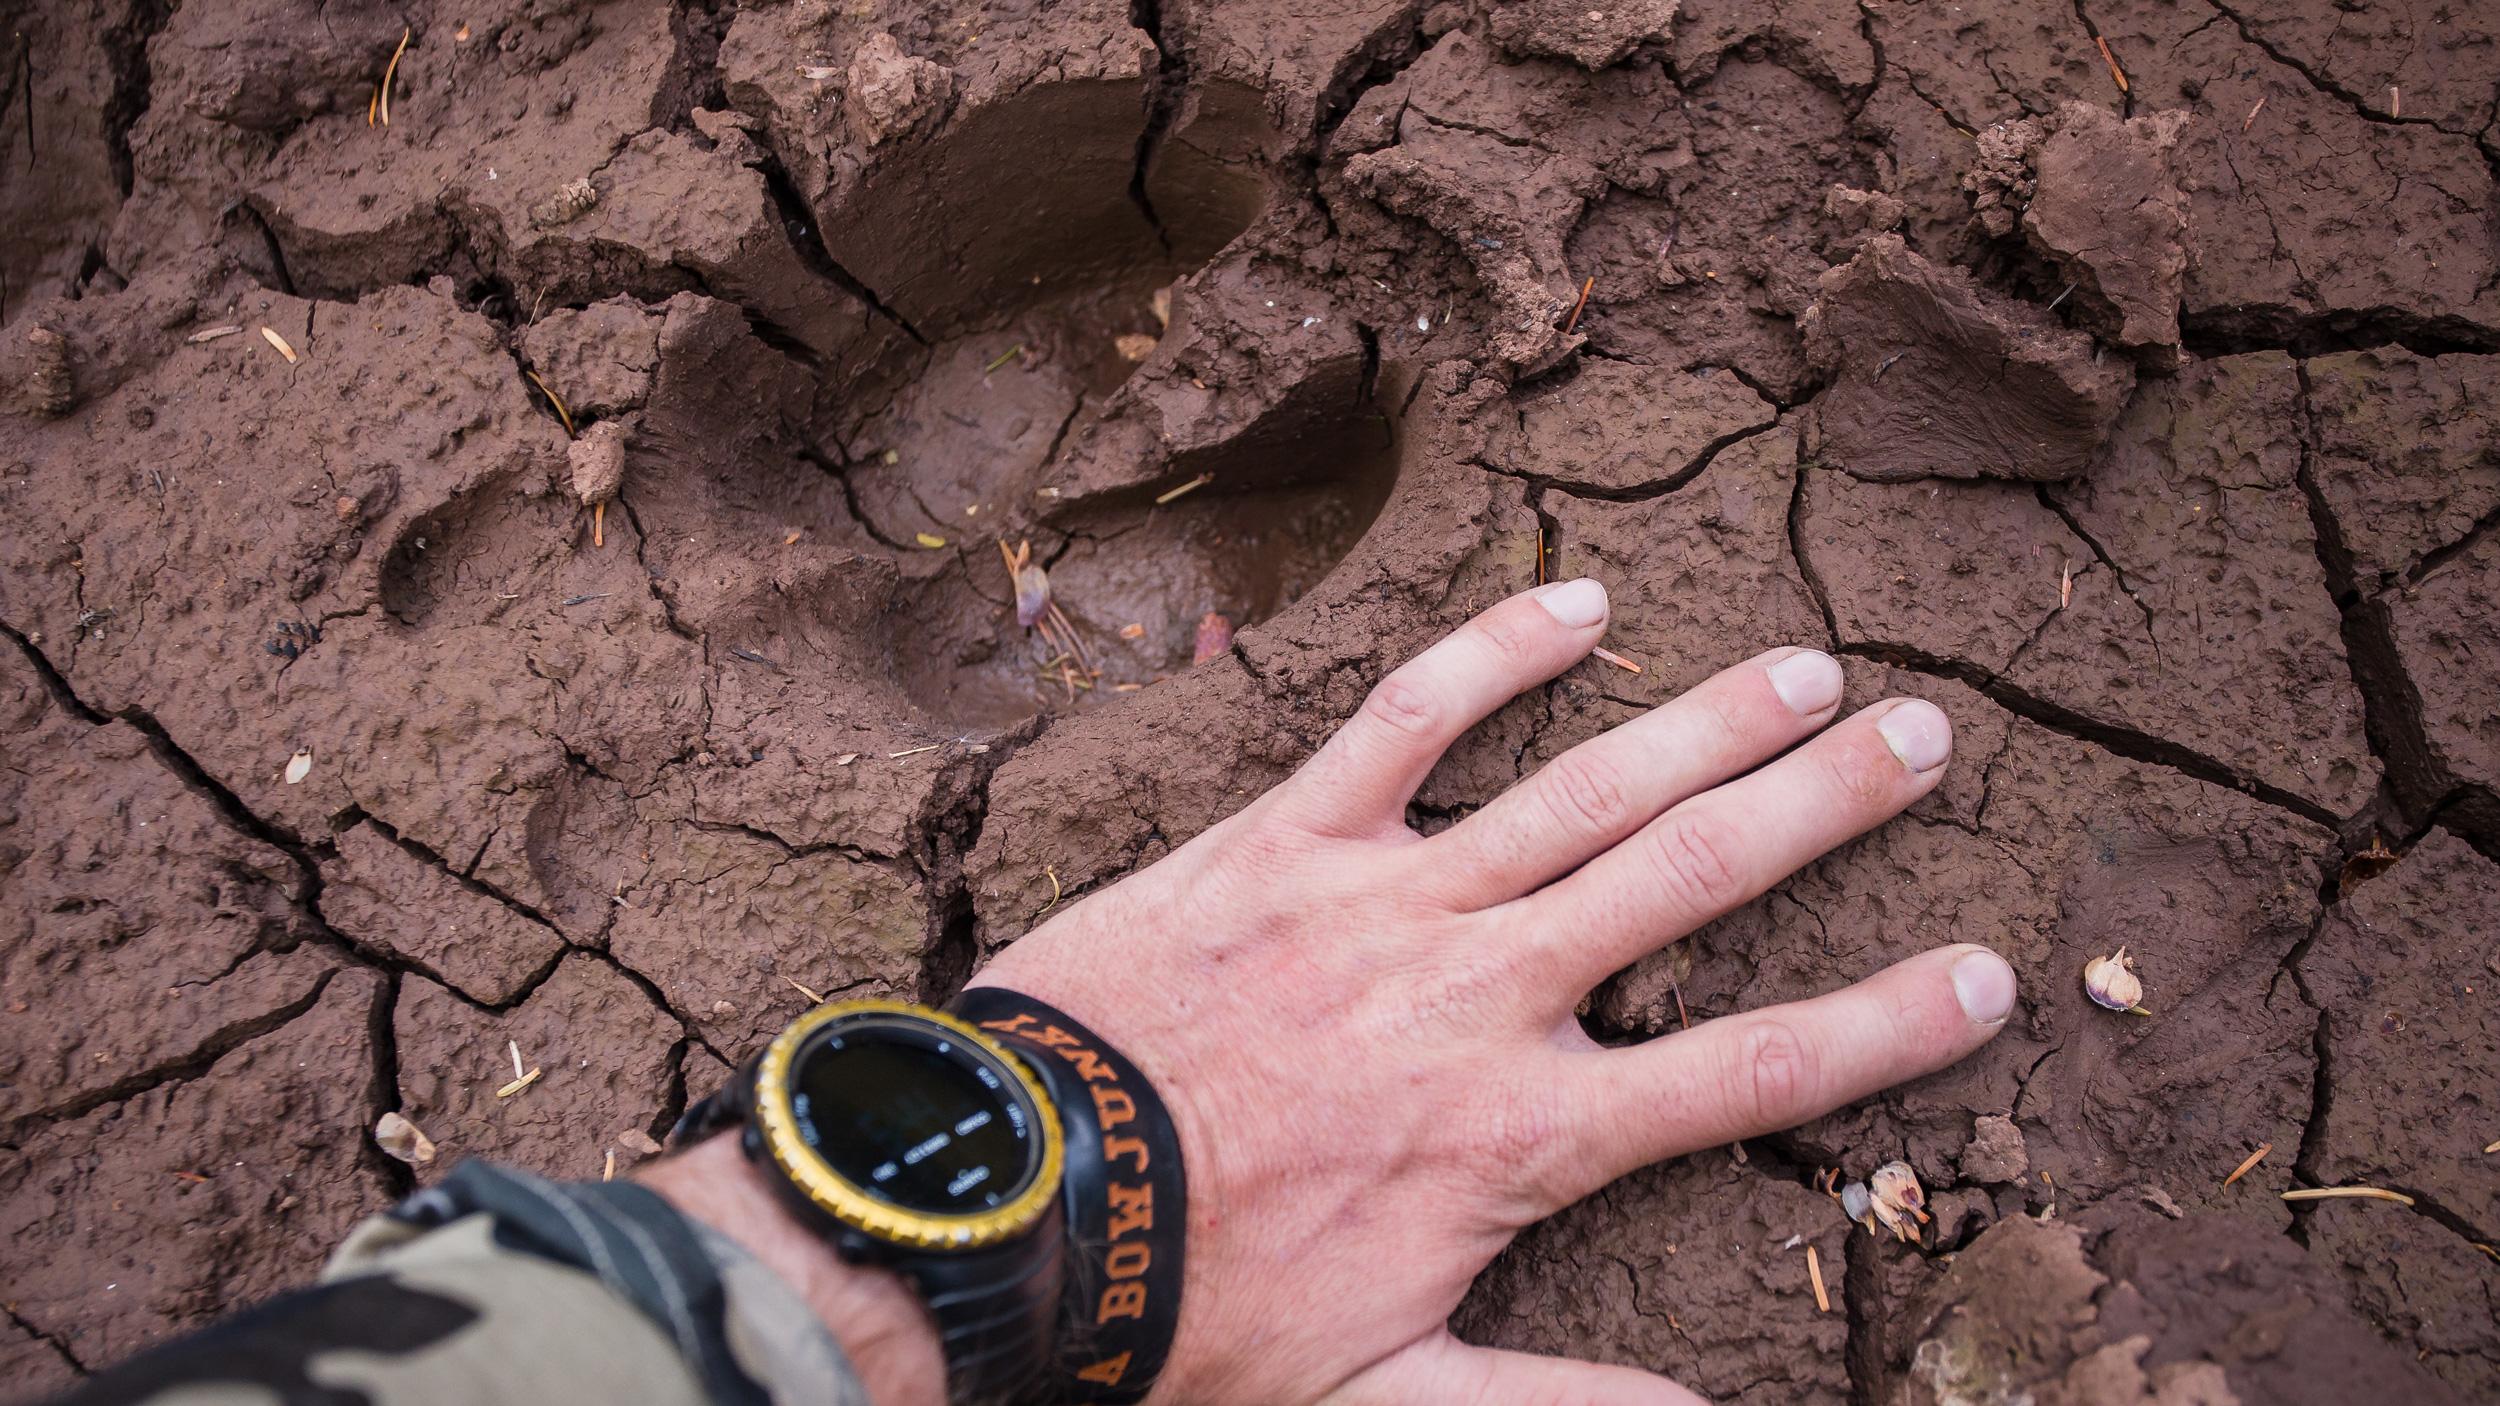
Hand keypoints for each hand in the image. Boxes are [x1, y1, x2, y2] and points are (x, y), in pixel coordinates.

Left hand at [971, 579, 2017, 1403]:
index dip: (1882, 1026)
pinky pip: (1403, 722)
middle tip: (1928, 734)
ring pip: (1580, 789)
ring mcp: (1383, 898)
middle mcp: (1480, 994)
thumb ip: (1558, 1402)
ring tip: (1807, 668)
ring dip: (1704, 725)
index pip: (1750, 1074)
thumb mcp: (1385, 1394)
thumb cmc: (1194, 1307)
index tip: (1988, 975)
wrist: (1015, 1209)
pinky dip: (1491, 655)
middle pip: (1692, 883)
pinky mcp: (1283, 838)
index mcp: (1518, 1132)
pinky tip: (1577, 603)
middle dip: (1823, 810)